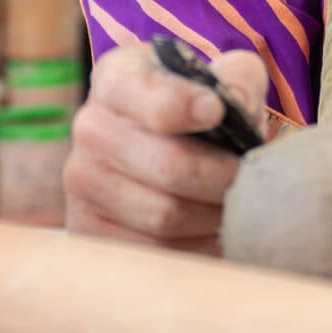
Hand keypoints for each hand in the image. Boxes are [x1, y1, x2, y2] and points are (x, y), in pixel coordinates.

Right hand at [64, 42, 270, 250]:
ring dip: (213, 216)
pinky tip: (213, 233)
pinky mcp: (88, 230)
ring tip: (236, 207)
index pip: (143, 94)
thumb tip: (233, 110)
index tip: (215, 112)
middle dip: (221, 177)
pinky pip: (153, 253)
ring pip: (164, 215)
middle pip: (167, 165)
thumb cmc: (201, 111)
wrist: (165, 149)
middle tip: (249, 180)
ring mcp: (82, 183)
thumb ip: (237, 80)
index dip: (182, 105)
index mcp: (117, 79)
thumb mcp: (222, 79)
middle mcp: (91, 128)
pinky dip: (195, 248)